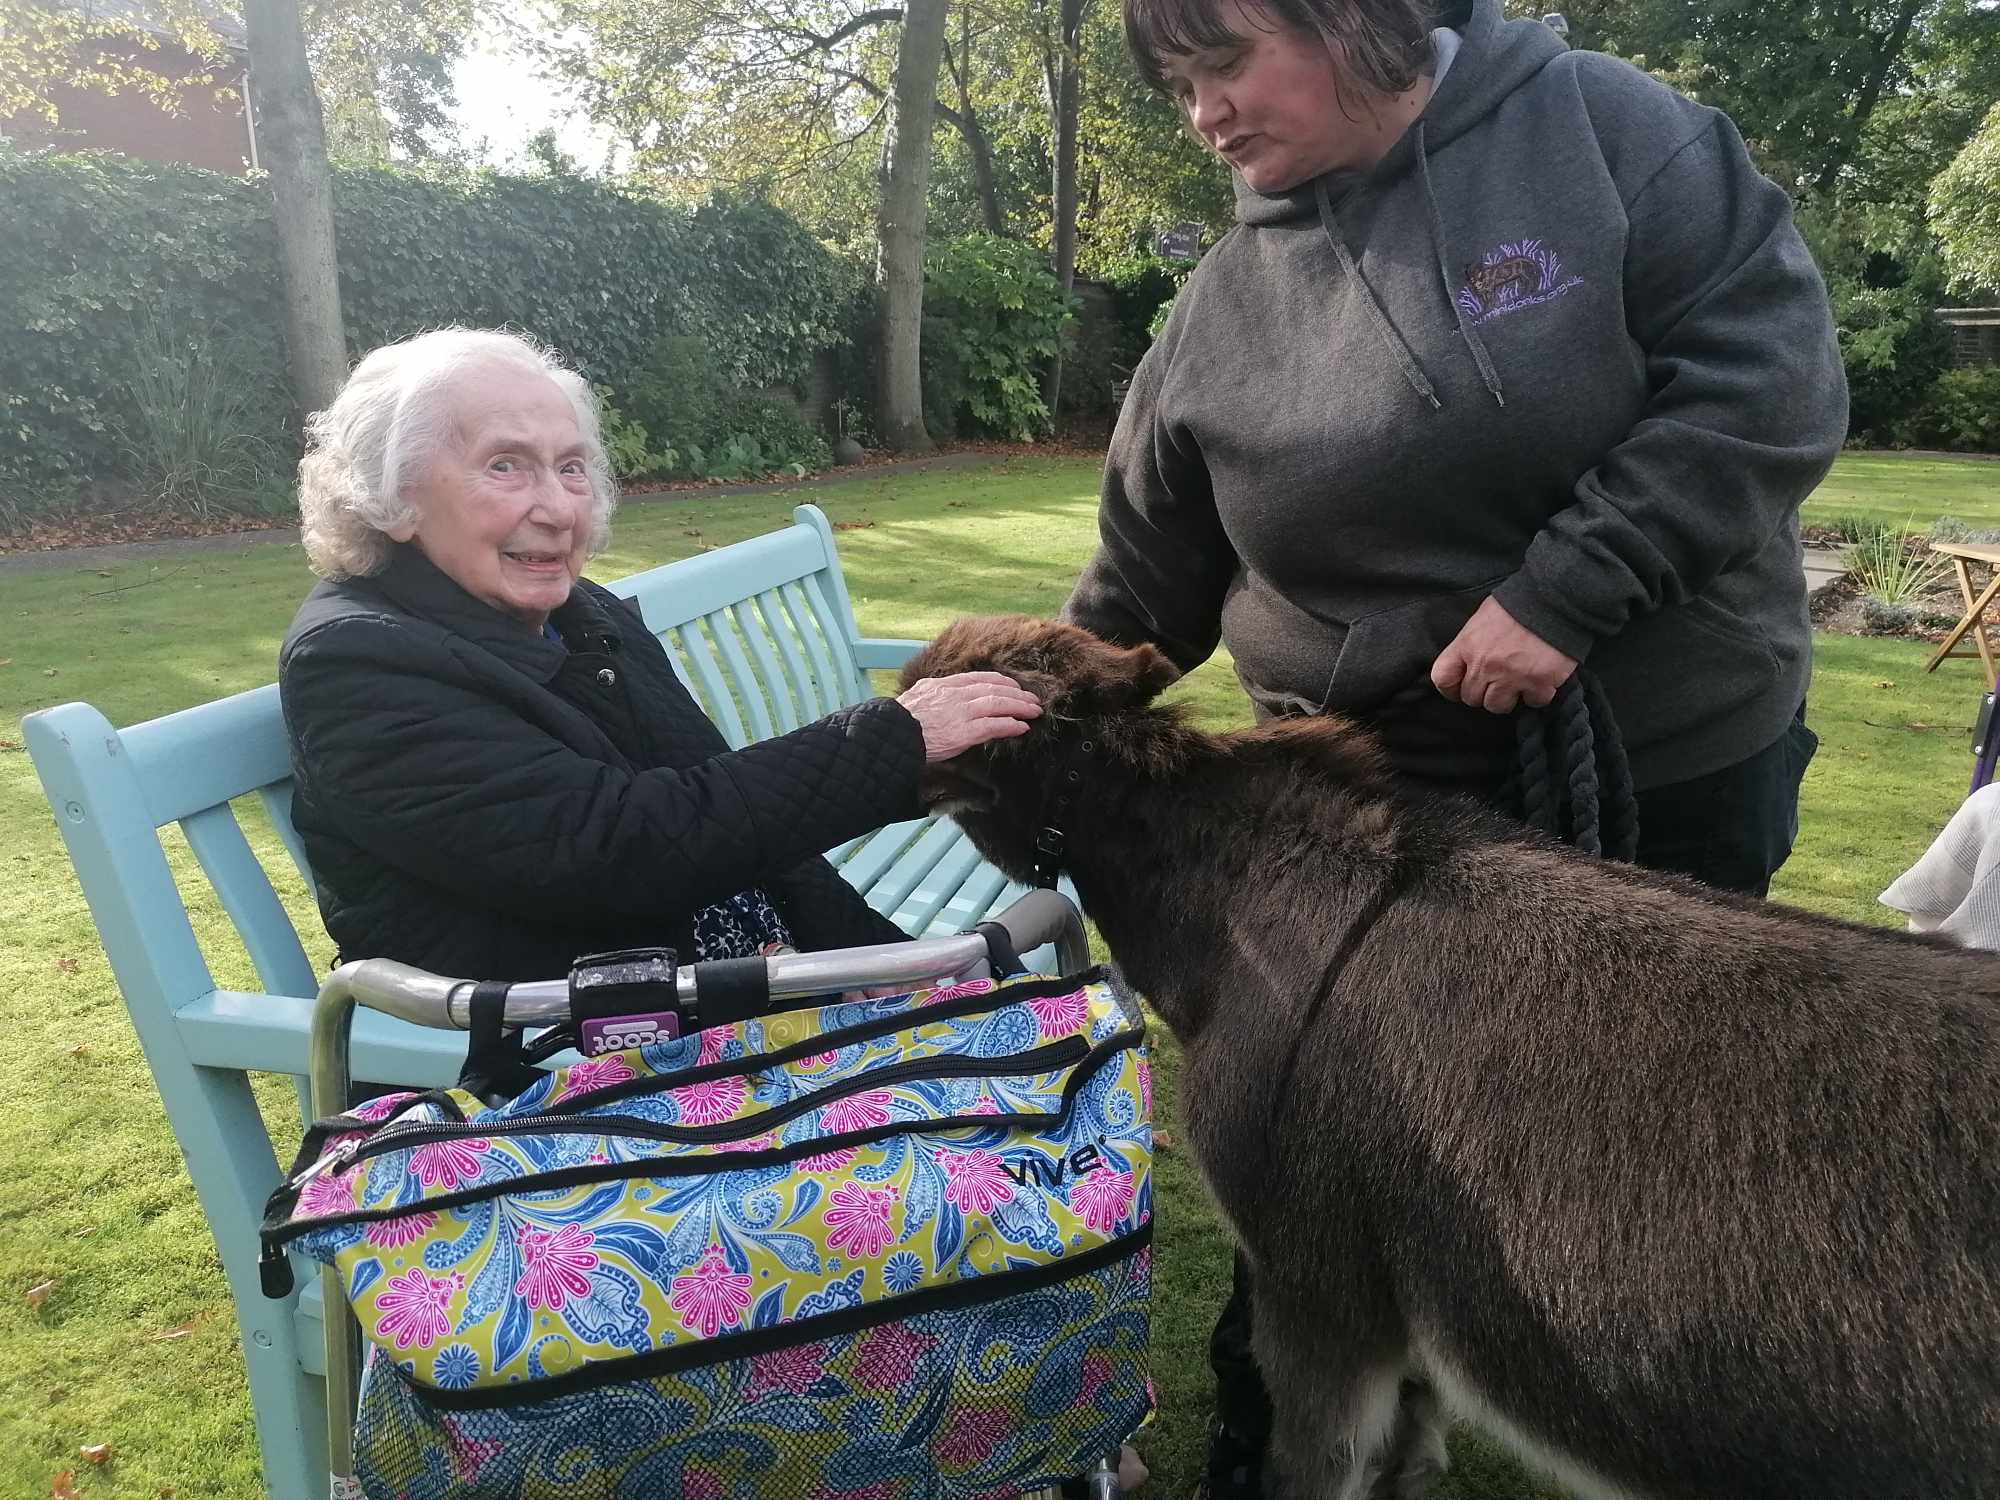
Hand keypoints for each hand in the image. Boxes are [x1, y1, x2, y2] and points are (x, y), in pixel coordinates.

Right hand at [895, 671, 1041, 761]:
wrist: (888, 736)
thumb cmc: (898, 723)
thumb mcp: (918, 697)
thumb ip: (936, 695)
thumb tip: (946, 699)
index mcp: (943, 685)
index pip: (979, 678)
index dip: (1000, 682)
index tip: (1013, 687)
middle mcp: (955, 694)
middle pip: (994, 688)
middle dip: (1017, 693)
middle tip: (1032, 699)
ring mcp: (960, 712)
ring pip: (998, 703)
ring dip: (1020, 707)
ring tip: (1034, 711)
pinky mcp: (964, 732)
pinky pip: (994, 725)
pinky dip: (1010, 725)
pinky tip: (1021, 727)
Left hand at [1430, 596, 1577, 713]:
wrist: (1555, 599)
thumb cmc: (1518, 604)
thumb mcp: (1482, 618)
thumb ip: (1471, 643)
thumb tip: (1468, 662)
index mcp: (1467, 645)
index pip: (1442, 678)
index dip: (1449, 688)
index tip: (1459, 688)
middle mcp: (1484, 664)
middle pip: (1471, 698)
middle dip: (1483, 692)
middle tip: (1497, 681)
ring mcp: (1511, 676)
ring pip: (1497, 706)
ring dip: (1508, 697)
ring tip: (1518, 682)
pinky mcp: (1538, 683)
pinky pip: (1532, 702)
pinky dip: (1537, 694)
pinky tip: (1541, 679)